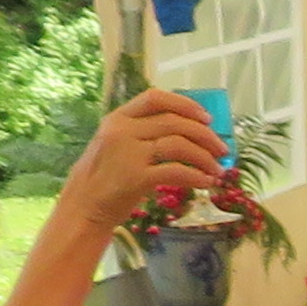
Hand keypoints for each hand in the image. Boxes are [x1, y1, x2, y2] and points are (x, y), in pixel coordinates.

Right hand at [58, 91, 231, 238]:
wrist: (84, 207)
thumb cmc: (105, 177)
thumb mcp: (117, 145)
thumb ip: (144, 133)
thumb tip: (192, 133)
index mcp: (118, 118)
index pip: (155, 98)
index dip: (185, 104)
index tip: (207, 118)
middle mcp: (122, 130)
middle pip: (174, 122)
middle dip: (205, 135)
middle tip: (222, 150)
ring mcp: (128, 153)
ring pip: (178, 144)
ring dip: (204, 157)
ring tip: (217, 170)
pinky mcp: (134, 177)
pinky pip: (175, 171)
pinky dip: (196, 176)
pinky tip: (206, 182)